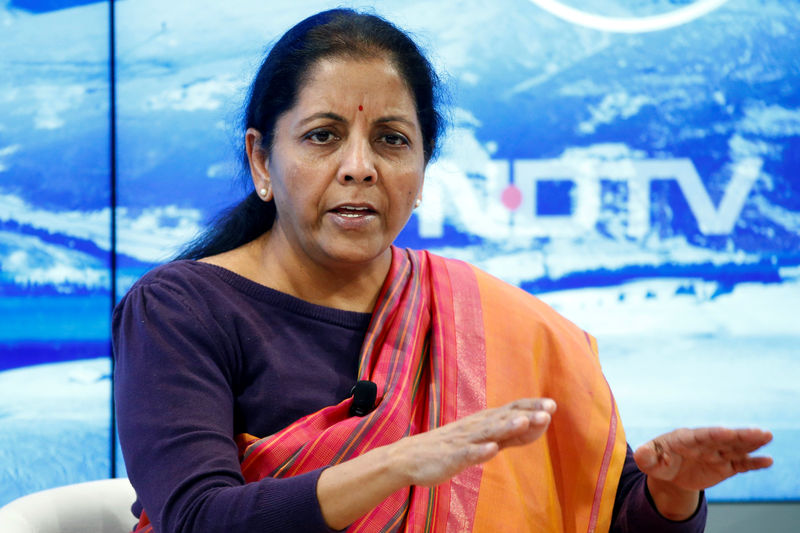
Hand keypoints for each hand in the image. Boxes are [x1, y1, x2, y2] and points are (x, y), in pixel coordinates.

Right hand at [393, 397, 556, 486]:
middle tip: (549, 409)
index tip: (552, 404)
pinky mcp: (451, 456)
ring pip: (488, 432)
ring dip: (506, 427)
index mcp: (484, 422)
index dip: (531, 407)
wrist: (410, 457)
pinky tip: (491, 450)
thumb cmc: (449, 447)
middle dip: (527, 414)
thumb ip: (507, 435)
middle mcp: (476, 427)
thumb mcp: (483, 439)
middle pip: (504, 418)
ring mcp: (463, 441)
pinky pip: (466, 454)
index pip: (512, 410)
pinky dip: (479, 451)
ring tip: (525, 421)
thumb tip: (534, 427)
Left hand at [634, 427, 772, 519]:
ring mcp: (716, 454)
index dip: (712, 434)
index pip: (700, 436)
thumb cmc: (658, 461)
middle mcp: (704, 444)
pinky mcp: (725, 466)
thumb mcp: (649, 460)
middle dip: (740, 435)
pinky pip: (740, 465)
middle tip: (758, 431)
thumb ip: (646, 456)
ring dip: (751, 443)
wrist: (670, 472)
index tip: (725, 431)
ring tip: (767, 436)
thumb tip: (640, 453)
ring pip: (735, 448)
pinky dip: (753, 463)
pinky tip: (768, 460)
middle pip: (723, 439)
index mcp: (685, 439)